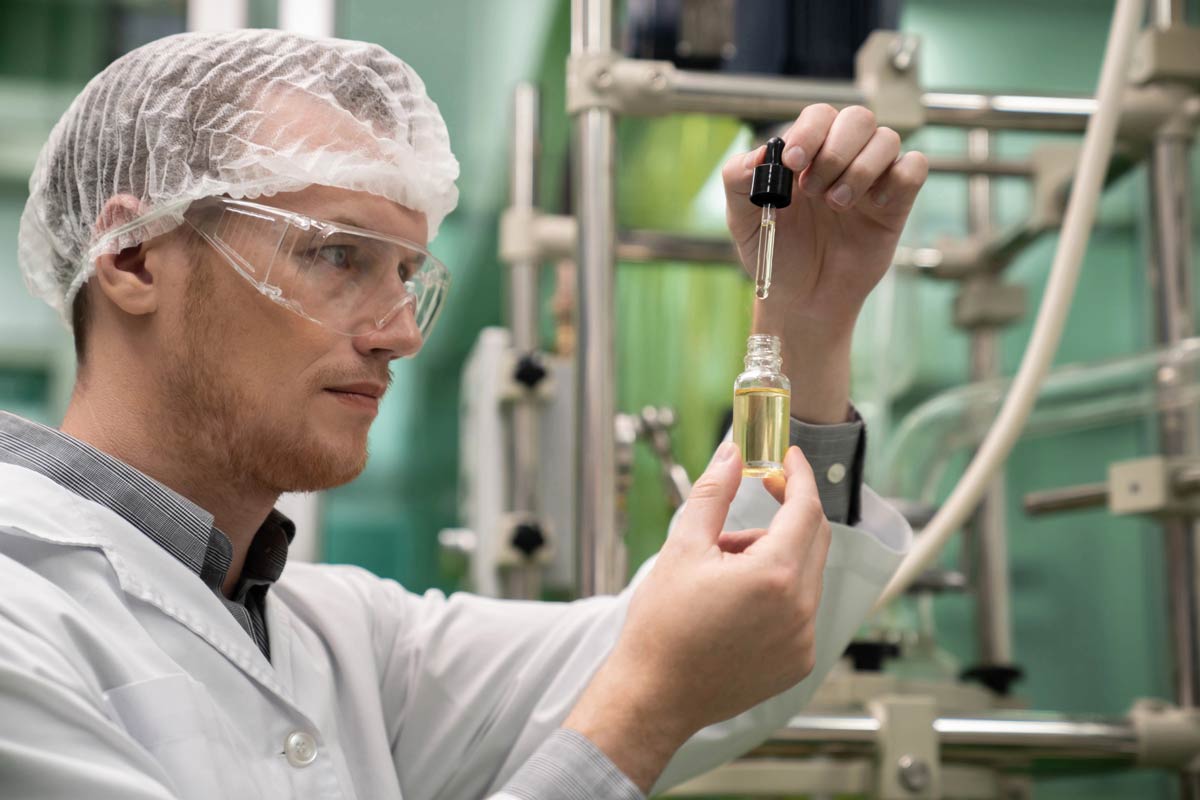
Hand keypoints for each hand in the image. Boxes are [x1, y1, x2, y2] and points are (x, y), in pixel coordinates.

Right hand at [563, 443, 830, 791]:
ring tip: (723, 569)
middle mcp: (801, 610)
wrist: (654, 696)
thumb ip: (714, 494)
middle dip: (786, 514)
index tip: (789, 458)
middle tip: (758, 497)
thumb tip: (732, 453)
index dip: (800, 477)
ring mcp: (804, 640)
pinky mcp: (798, 662)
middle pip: (814, 539)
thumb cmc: (662, 625)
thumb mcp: (683, 547)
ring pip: (805, 574)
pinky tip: (734, 604)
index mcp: (775, 575)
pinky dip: (778, 592)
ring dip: (776, 556)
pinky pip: (801, 609)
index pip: (806, 509)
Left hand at [723, 104, 928, 335]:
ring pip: (887, 139)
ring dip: (861, 168)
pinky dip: (899, 178)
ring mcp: (872, 179)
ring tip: (836, 205)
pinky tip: (874, 206)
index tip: (794, 162)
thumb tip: (762, 151)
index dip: (810, 131)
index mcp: (807, 154)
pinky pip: (914, 167)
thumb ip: (738, 178)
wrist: (802, 299)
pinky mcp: (896, 203)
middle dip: (835, 151)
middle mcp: (842, 158)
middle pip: (858, 118)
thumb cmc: (777, 254)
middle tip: (812, 191)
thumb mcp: (743, 219)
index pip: (819, 116)